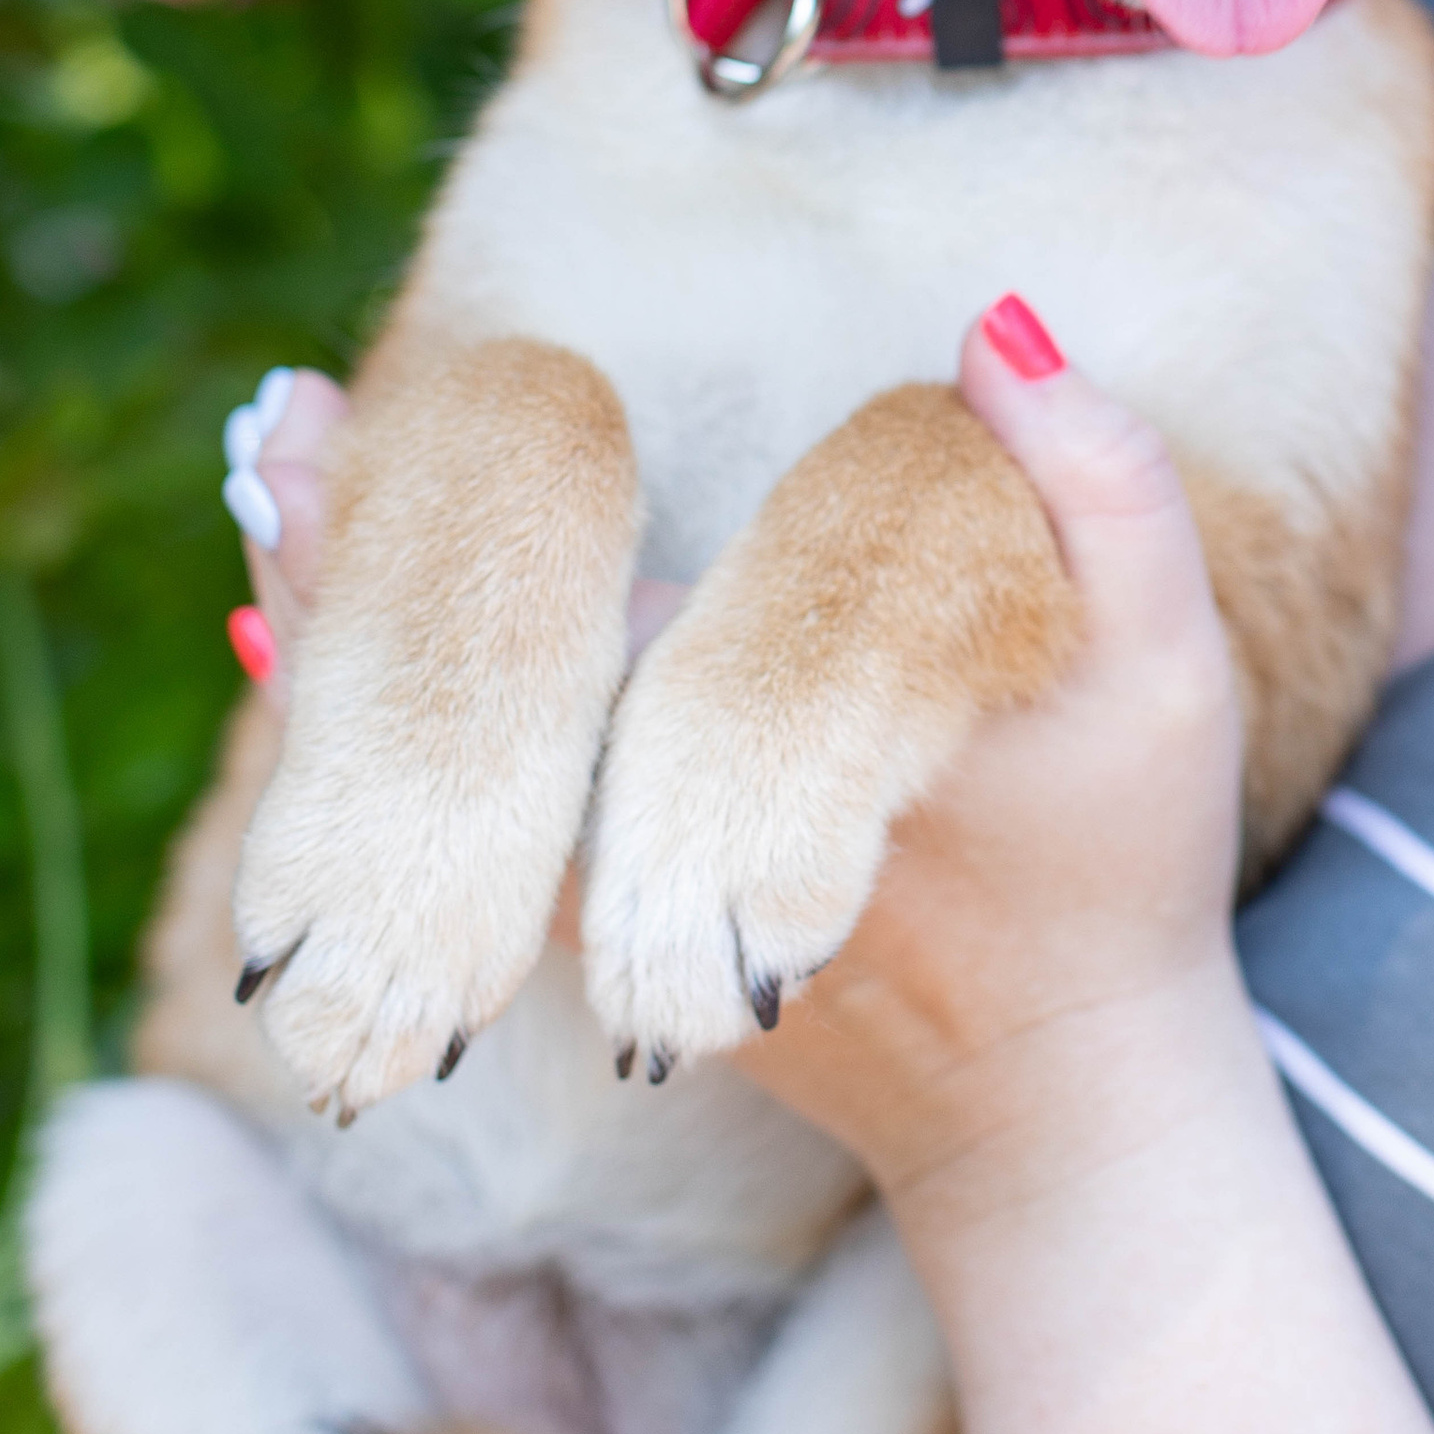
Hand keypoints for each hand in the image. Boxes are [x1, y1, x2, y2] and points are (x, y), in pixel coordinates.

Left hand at [221, 309, 1249, 1212]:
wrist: (1065, 1107)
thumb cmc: (1117, 871)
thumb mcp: (1163, 671)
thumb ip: (1105, 492)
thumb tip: (995, 326)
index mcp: (753, 734)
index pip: (555, 597)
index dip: (431, 501)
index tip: (321, 414)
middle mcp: (641, 836)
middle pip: (466, 677)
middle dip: (349, 553)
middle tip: (270, 431)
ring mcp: (609, 906)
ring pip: (449, 756)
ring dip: (354, 626)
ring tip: (278, 476)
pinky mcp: (611, 943)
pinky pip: (473, 810)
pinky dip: (397, 720)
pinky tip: (329, 621)